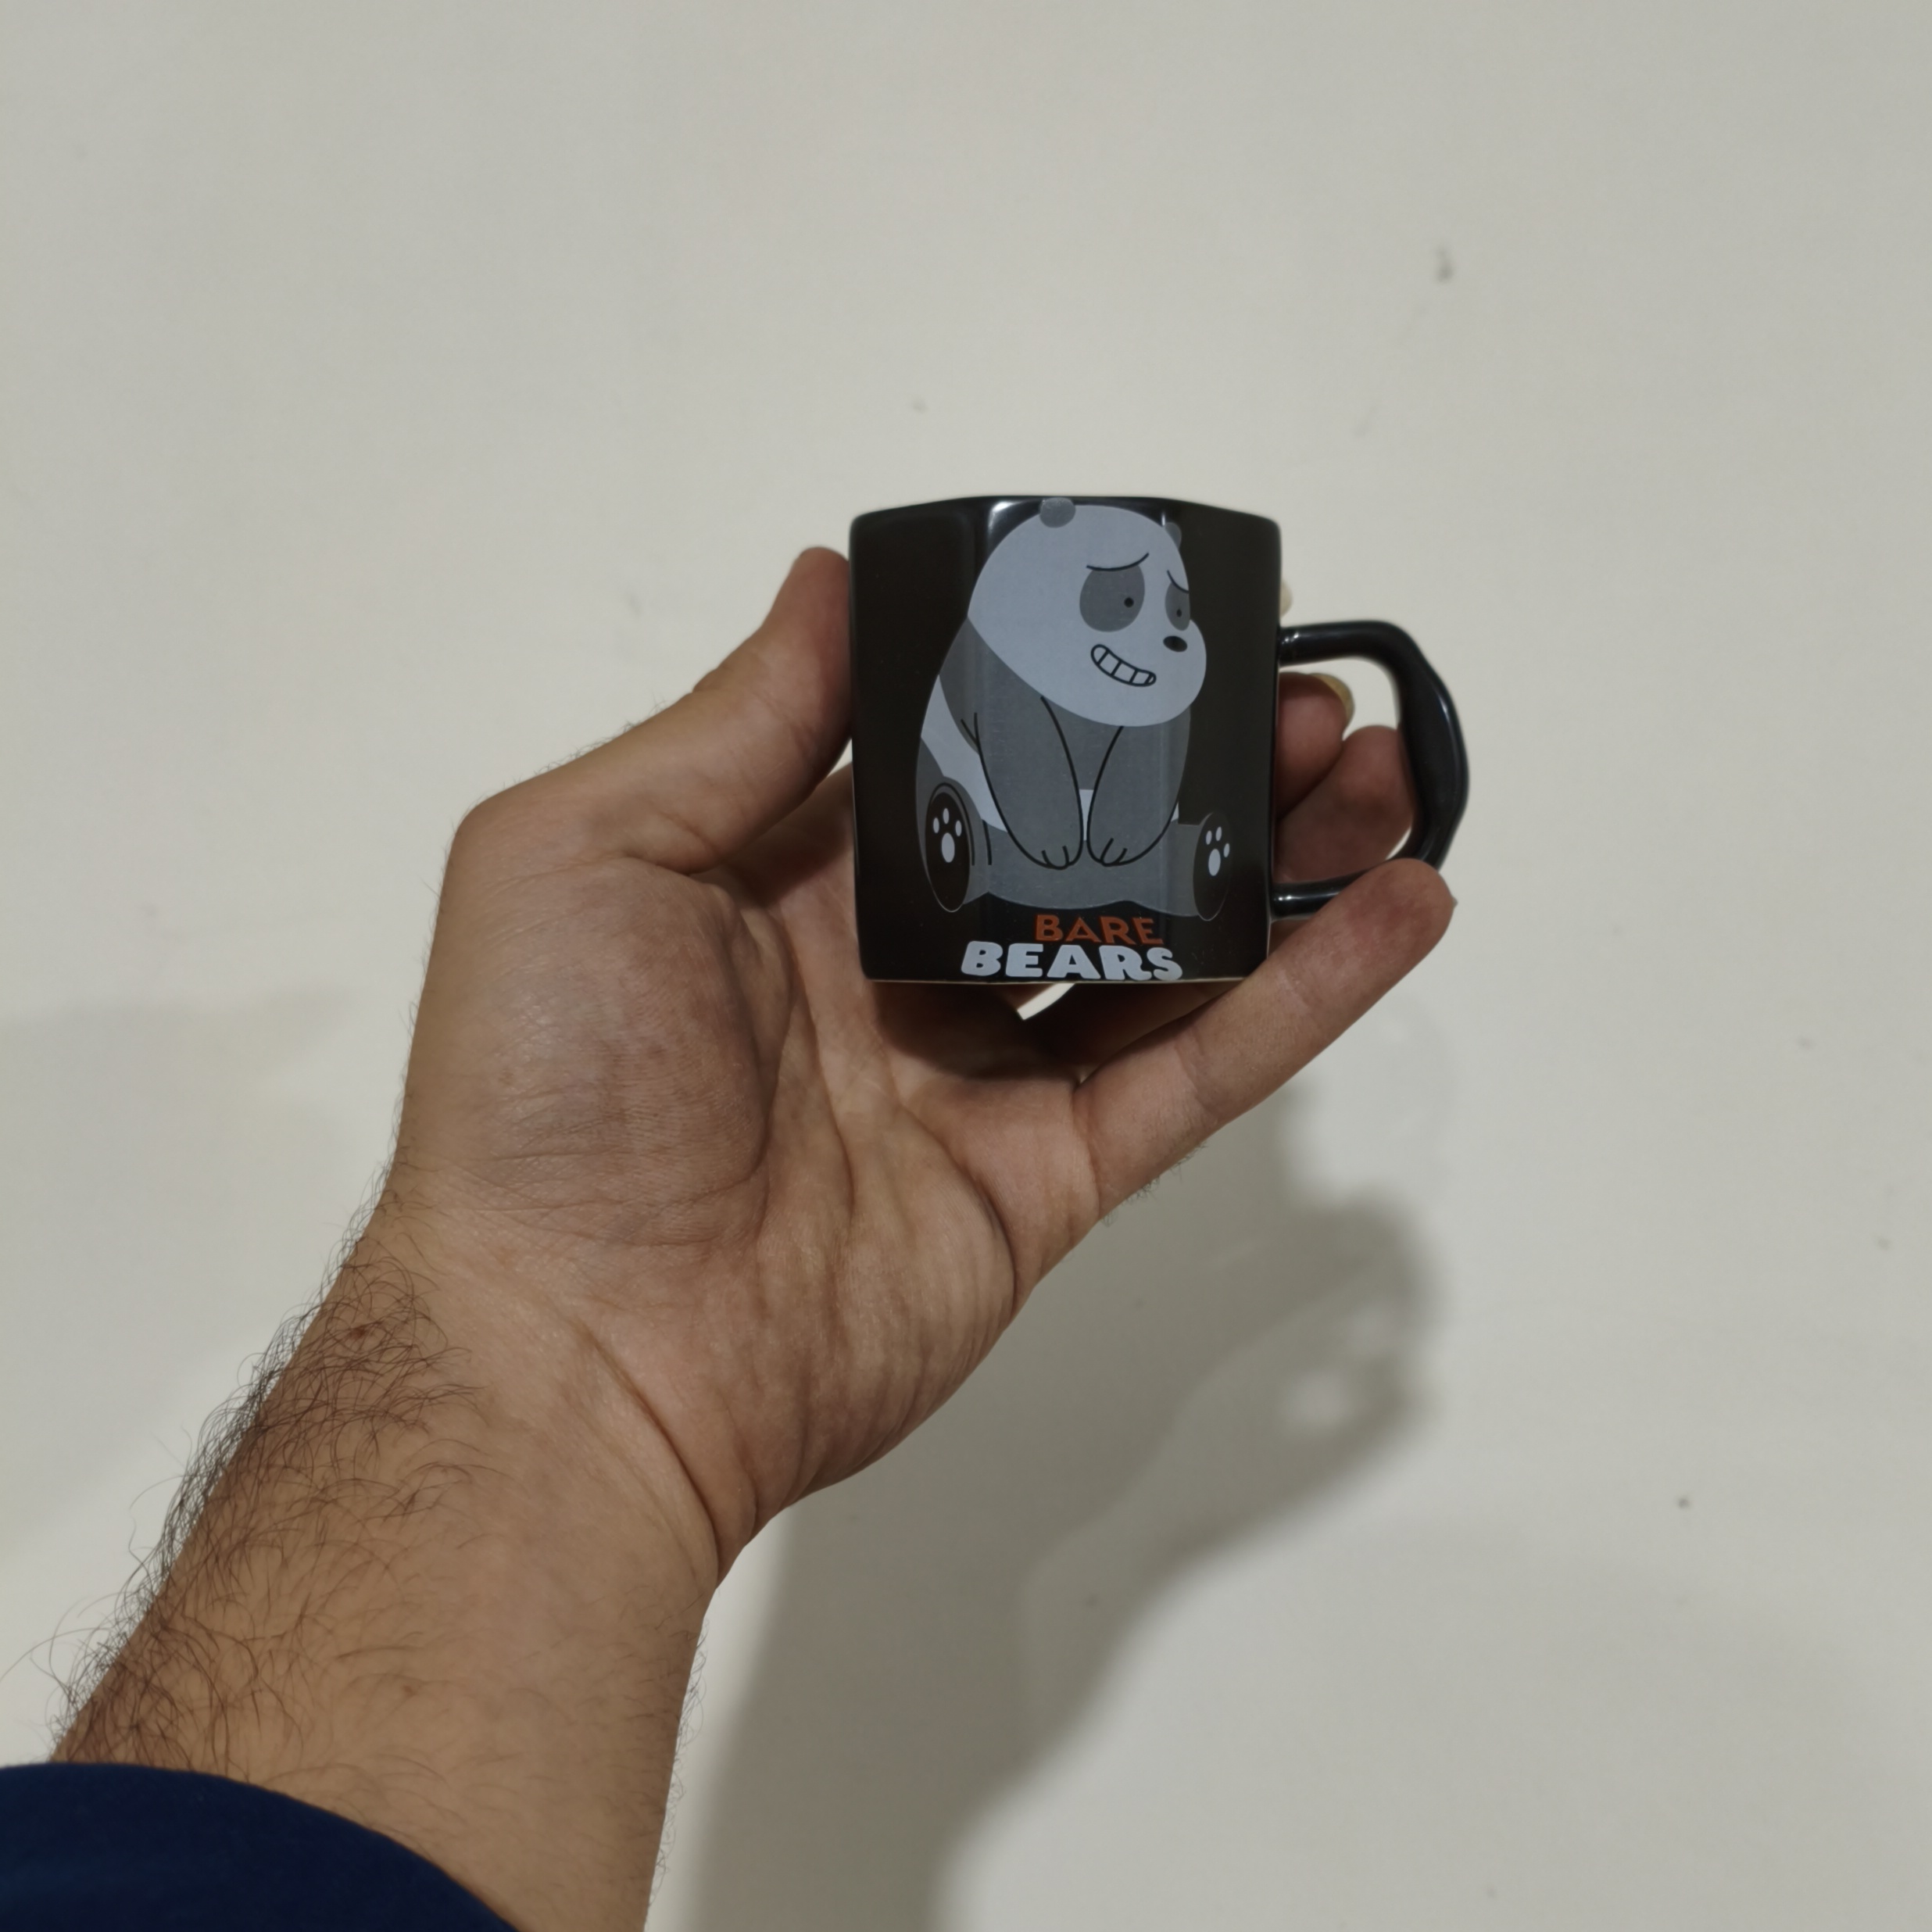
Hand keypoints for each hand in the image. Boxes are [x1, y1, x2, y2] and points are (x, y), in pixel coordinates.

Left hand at [61, 550, 1450, 1931]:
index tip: (1154, 617)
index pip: (946, 750)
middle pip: (1080, 845)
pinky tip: (1394, 910)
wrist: (576, 1352)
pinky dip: (1303, 994)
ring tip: (1380, 779)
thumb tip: (835, 579)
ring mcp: (973, 1079)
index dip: (1054, 684)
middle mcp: (885, 969)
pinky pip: (1193, 1072)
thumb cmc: (537, 1096)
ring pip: (1160, 949)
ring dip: (1276, 862)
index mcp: (770, 874)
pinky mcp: (1043, 1181)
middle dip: (1197, 767)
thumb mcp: (580, 853)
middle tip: (1307, 701)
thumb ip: (733, 724)